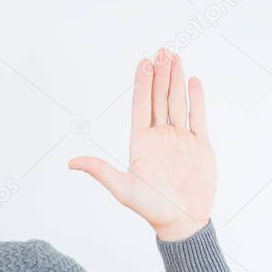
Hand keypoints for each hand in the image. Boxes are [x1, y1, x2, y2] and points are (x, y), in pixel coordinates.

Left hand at [68, 47, 215, 241]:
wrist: (182, 221)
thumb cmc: (150, 208)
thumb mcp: (122, 188)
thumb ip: (100, 171)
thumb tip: (72, 163)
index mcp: (141, 142)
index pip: (140, 105)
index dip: (142, 83)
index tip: (143, 62)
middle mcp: (160, 136)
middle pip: (159, 98)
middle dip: (160, 73)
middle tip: (162, 50)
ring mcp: (180, 138)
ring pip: (177, 102)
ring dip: (176, 79)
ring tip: (175, 56)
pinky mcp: (200, 145)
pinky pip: (198, 116)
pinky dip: (196, 99)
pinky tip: (193, 81)